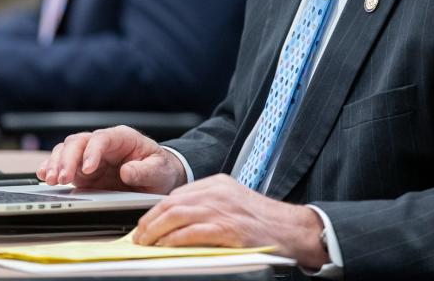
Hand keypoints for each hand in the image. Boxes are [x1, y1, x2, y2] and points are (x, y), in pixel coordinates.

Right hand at [37, 125, 187, 194]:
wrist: (156, 178)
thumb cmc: (159, 169)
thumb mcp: (159, 170)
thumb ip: (145, 171)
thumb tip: (127, 172)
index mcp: (122, 138)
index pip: (102, 138)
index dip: (92, 152)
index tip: (88, 169)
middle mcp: (102, 144)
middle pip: (78, 142)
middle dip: (67, 159)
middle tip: (62, 178)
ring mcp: (90, 157)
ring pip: (66, 151)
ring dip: (56, 164)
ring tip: (50, 179)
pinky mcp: (82, 171)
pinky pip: (63, 165)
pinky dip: (52, 168)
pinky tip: (44, 176)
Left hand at [134, 174, 327, 268]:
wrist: (293, 229)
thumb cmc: (266, 221)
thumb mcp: (234, 203)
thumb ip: (209, 206)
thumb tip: (179, 223)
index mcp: (218, 184)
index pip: (177, 194)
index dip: (156, 210)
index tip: (146, 223)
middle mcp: (218, 192)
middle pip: (172, 203)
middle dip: (150, 221)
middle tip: (139, 236)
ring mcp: (223, 209)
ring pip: (176, 216)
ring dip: (155, 231)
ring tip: (146, 244)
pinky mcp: (228, 229)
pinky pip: (191, 233)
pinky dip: (173, 241)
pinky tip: (165, 248)